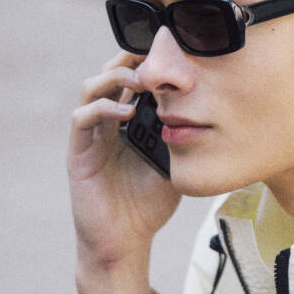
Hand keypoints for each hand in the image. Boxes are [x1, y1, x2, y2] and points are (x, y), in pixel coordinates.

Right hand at [68, 52, 179, 293]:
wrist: (125, 242)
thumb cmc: (149, 205)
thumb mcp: (176, 164)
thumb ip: (184, 139)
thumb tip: (215, 115)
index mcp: (127, 123)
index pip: (131, 80)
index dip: (145, 62)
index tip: (168, 51)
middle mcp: (106, 124)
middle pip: (109, 74)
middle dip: (130, 60)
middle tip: (154, 56)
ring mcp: (90, 137)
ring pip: (91, 88)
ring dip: (114, 78)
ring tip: (141, 81)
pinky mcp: (79, 153)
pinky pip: (83, 119)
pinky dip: (103, 109)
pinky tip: (126, 113)